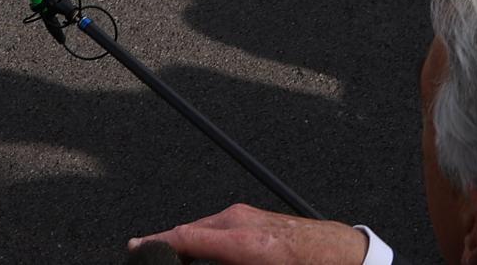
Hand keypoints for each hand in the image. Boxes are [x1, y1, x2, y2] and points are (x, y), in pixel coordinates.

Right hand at [131, 206, 367, 264]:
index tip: (133, 248)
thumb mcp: (256, 263)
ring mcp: (246, 216)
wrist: (343, 255)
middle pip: (189, 234)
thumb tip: (194, 252)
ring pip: (202, 231)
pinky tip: (203, 256)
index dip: (155, 243)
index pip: (186, 238)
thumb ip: (221, 259)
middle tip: (147, 257)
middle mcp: (242, 222)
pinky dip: (204, 243)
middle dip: (168, 247)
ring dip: (188, 247)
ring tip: (176, 258)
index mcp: (244, 242)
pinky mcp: (251, 217)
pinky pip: (217, 229)